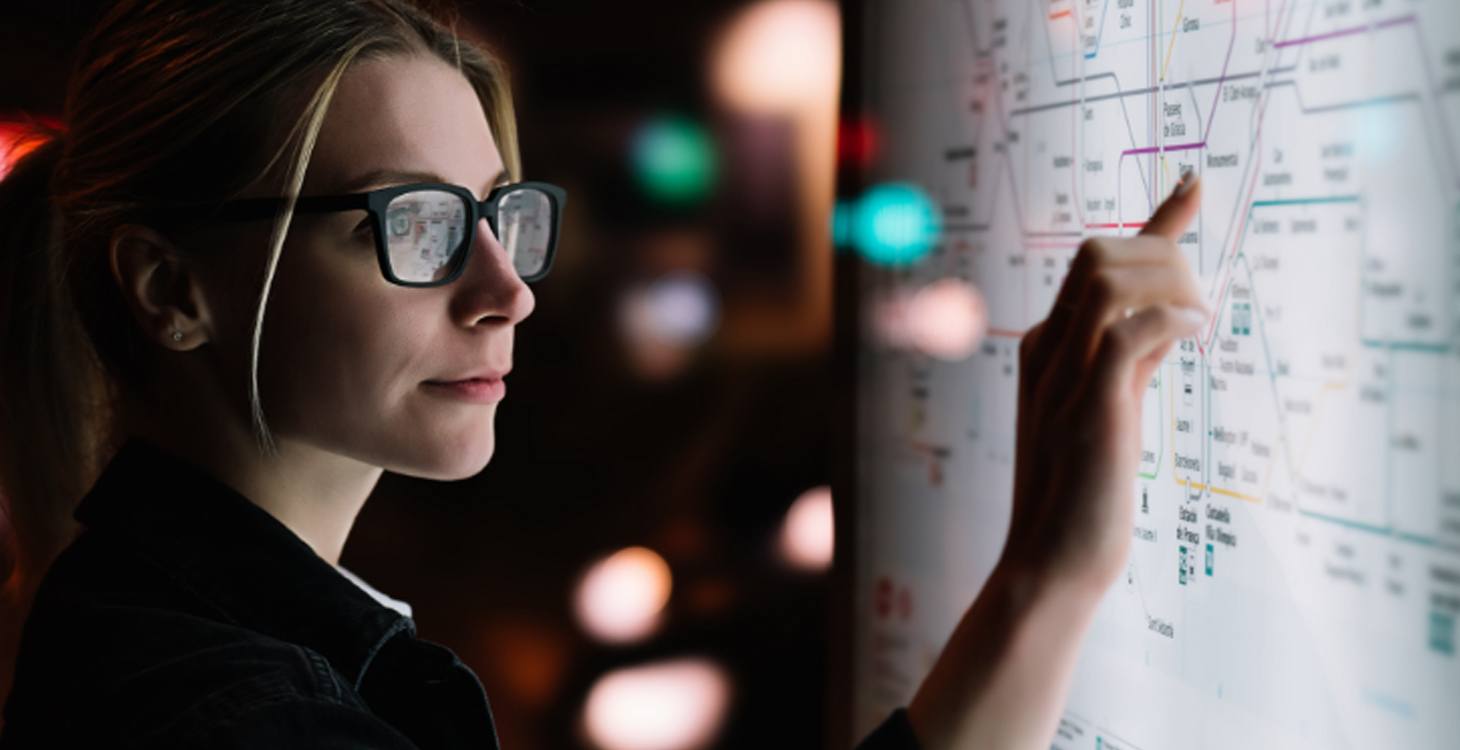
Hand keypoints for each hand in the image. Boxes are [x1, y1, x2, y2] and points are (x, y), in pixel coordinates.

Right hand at [904, 175, 1208, 749]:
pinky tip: (1196, 333)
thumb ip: (1133, 360)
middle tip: (1200, 302)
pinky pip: (1125, 331)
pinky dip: (1168, 318)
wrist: (1049, 560)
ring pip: (1108, 281)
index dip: (1153, 223)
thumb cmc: (1082, 492)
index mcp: (1044, 348)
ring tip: (1200, 321)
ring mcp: (1062, 377)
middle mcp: (1046, 351)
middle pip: (1097, 255)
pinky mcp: (1087, 407)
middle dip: (1163, 252)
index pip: (1094, 263)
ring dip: (1169, 283)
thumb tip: (1174, 315)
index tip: (1193, 185)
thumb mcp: (1110, 410)